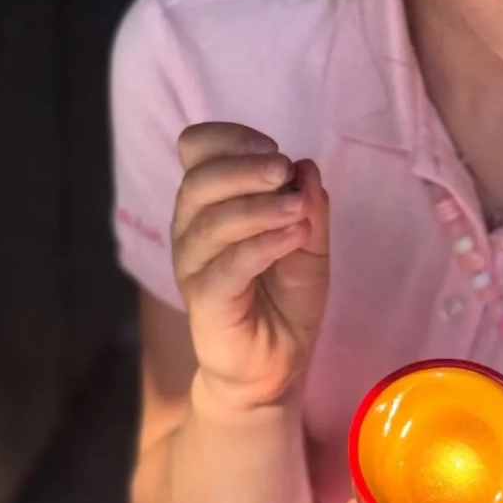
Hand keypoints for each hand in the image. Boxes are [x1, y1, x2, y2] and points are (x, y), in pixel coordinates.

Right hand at [172, 123, 329, 409]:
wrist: (278, 363)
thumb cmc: (286, 300)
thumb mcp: (310, 244)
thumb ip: (308, 206)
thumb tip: (305, 167)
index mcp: (210, 204)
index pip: (195, 150)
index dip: (230, 139)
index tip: (275, 149)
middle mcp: (192, 229)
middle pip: (198, 180)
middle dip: (244, 167)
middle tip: (284, 171)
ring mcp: (194, 266)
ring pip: (211, 221)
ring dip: (260, 207)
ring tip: (299, 209)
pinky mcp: (204, 301)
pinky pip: (227, 265)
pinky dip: (263, 244)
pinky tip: (293, 236)